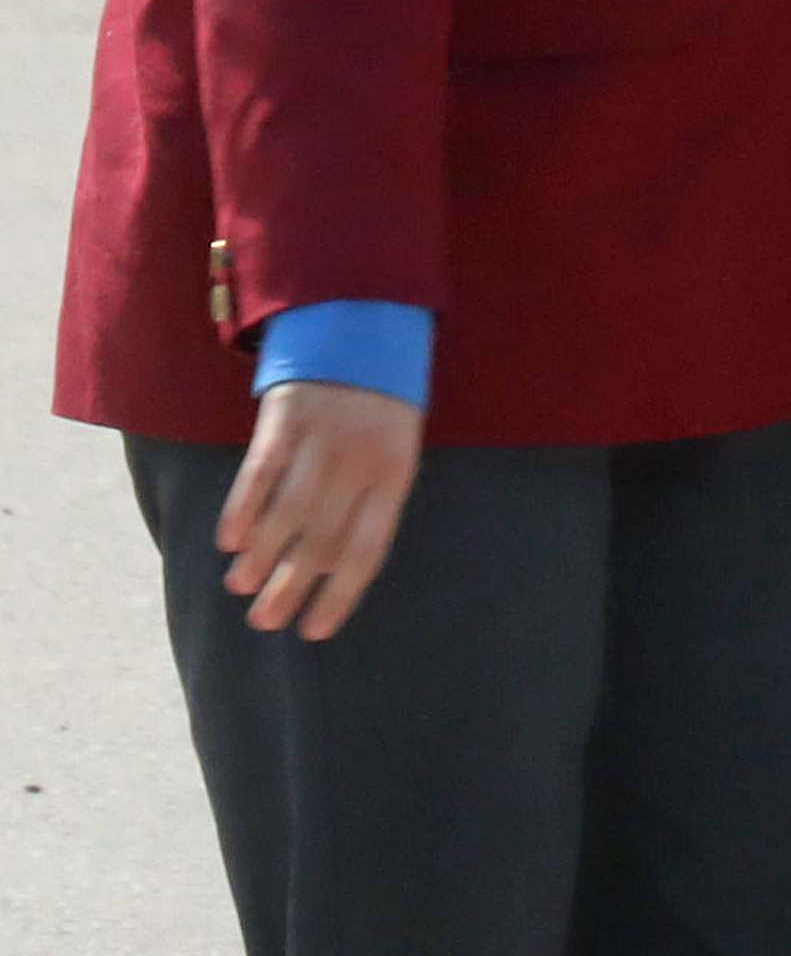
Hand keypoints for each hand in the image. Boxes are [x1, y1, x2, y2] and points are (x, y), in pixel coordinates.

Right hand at [218, 381, 422, 640]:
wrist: (364, 323)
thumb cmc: (378, 405)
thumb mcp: (392, 450)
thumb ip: (366, 501)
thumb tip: (325, 568)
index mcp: (396, 475)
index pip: (367, 549)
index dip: (339, 595)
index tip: (313, 632)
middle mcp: (361, 460)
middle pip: (323, 538)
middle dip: (292, 586)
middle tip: (264, 621)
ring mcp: (324, 437)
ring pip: (289, 510)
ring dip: (262, 555)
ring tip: (241, 587)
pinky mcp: (287, 415)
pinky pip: (262, 471)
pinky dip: (244, 508)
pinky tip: (229, 542)